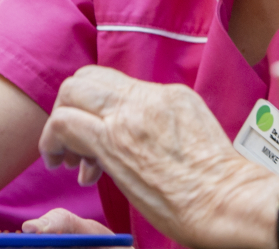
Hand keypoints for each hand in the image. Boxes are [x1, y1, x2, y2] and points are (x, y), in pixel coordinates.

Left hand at [39, 66, 278, 248]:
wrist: (226, 200)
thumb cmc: (216, 184)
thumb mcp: (194, 134)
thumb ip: (164, 124)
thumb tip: (136, 135)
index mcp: (171, 95)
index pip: (114, 82)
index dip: (94, 104)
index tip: (93, 134)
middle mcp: (148, 97)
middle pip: (87, 78)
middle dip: (69, 107)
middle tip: (72, 143)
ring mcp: (130, 115)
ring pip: (71, 94)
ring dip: (59, 125)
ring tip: (67, 160)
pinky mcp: (113, 140)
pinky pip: (65, 123)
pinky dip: (52, 141)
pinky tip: (60, 163)